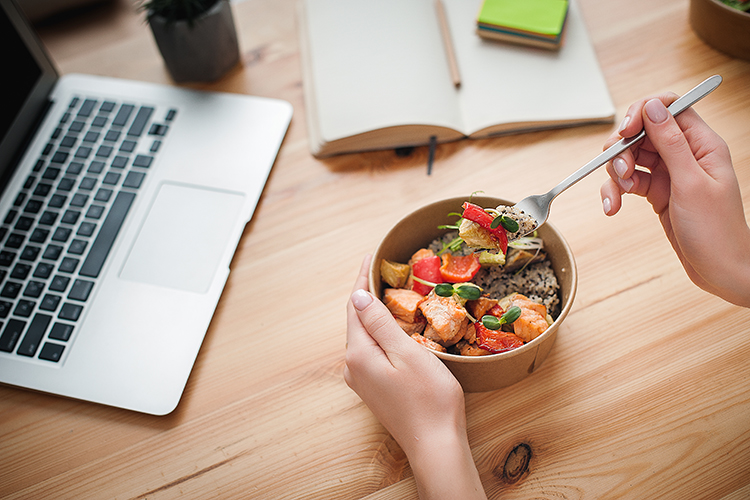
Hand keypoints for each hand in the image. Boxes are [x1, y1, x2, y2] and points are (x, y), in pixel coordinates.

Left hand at [345, 256, 485, 498]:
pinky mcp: (372, 388)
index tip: (372, 255)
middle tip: (381, 266)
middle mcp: (352, 367)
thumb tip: (359, 296)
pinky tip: (391, 324)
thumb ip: (381, 324)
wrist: (435, 444)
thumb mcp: (408, 353)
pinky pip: (369, 349)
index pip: (355, 306)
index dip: (363, 278)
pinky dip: (378, 330)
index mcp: (358, 354)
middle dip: (366, 292)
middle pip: (355, 320)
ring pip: (362, 335)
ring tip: (387, 287)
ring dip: (372, 311)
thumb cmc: (429, 398)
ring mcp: (361, 380)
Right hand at [600, 95, 749, 306]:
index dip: (642, 113)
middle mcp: (685, 154)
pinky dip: (616, 192)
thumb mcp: (691, 183)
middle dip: (623, 150)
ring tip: (618, 195)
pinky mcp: (657, 192)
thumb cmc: (717, 231)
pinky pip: (628, 182)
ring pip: (630, 157)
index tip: (626, 132)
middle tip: (621, 172)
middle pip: (642, 133)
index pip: (669, 108)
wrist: (719, 270)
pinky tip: (612, 207)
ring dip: (616, 174)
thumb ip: (670, 143)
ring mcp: (669, 173)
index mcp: (702, 145)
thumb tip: (652, 107)